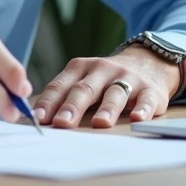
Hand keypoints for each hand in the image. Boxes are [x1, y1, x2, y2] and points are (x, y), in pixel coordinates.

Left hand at [32, 46, 179, 128]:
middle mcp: (103, 70)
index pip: (61, 85)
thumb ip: (63, 96)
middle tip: (62, 123)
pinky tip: (138, 119)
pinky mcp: (151, 90)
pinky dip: (143, 109)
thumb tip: (35, 120)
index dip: (49, 102)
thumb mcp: (84, 79)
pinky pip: (146, 99)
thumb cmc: (106, 79)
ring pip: (116, 93)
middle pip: (86, 88)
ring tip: (100, 123)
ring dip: (107, 109)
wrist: (149, 62)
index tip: (38, 119)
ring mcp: (128, 79)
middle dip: (73, 106)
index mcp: (82, 68)